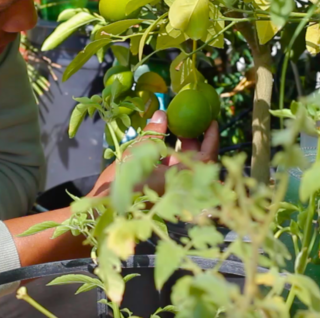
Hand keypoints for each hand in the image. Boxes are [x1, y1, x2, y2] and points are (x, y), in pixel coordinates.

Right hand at [87, 110, 219, 198]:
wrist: (106, 205)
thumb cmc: (123, 182)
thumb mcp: (137, 153)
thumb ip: (153, 134)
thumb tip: (163, 114)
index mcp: (181, 179)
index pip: (206, 158)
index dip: (212, 139)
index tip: (213, 120)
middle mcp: (180, 184)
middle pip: (198, 159)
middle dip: (197, 137)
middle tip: (194, 117)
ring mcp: (172, 185)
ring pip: (186, 161)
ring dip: (184, 143)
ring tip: (179, 122)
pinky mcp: (161, 185)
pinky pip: (174, 166)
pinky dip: (173, 151)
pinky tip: (166, 135)